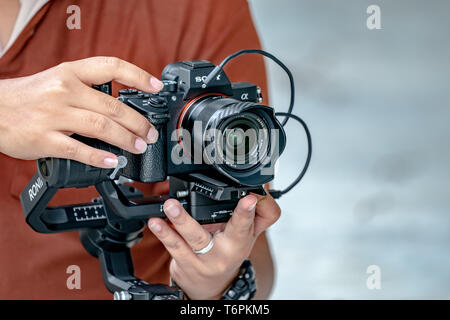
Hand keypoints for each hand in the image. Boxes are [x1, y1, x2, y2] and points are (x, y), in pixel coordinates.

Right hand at [0, 57, 163, 167]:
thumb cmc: (27, 98)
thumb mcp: (57, 81)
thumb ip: (86, 90)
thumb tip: (121, 109)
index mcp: (70, 73)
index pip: (111, 66)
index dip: (138, 76)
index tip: (156, 86)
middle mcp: (64, 91)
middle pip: (113, 106)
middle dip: (139, 123)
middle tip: (150, 134)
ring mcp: (54, 115)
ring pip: (102, 127)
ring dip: (126, 139)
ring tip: (139, 147)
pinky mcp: (45, 139)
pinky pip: (79, 149)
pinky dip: (99, 157)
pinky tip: (112, 161)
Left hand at [148, 193, 280, 299]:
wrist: (213, 287)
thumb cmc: (230, 253)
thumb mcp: (250, 235)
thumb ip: (260, 212)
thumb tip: (260, 190)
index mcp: (240, 242)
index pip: (246, 225)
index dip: (248, 212)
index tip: (249, 199)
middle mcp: (222, 253)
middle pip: (205, 236)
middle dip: (190, 220)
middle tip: (176, 203)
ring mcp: (201, 260)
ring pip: (189, 240)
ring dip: (176, 223)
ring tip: (167, 207)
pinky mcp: (184, 265)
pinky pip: (174, 248)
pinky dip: (164, 234)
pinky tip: (155, 223)